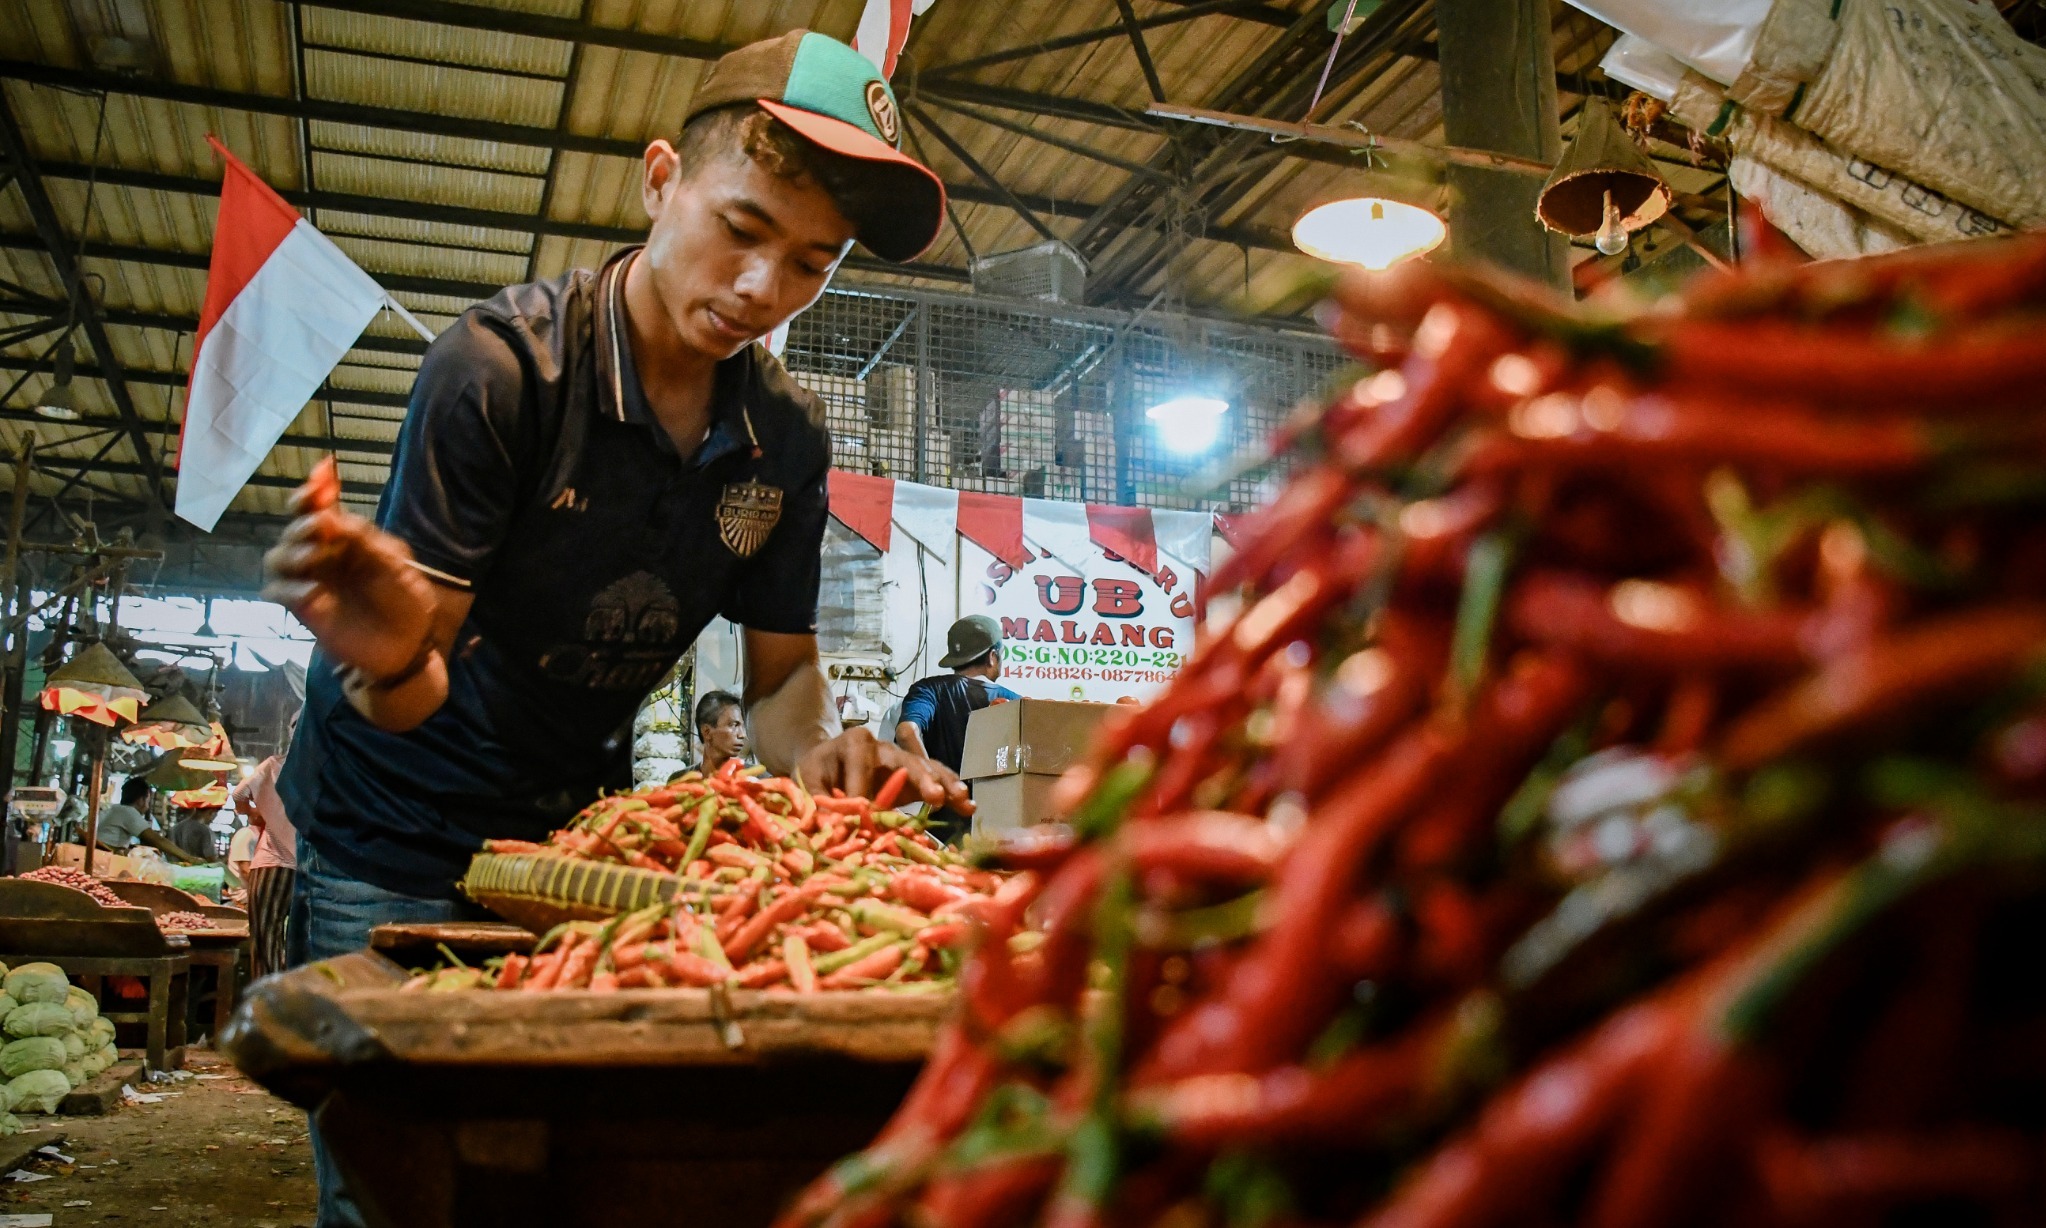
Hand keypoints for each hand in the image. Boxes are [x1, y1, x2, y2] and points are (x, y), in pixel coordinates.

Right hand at [262, 458, 436, 679]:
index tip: (322, 475)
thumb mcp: (396, 565)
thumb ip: (366, 541)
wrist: (409, 646)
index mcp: (346, 539)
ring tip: (314, 555)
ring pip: (277, 557)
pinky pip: (278, 593)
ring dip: (291, 551)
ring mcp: (310, 580)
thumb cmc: (406, 601)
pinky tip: (311, 592)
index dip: (315, 489)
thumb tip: (332, 515)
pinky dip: (288, 589)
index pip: (321, 507)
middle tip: (321, 525)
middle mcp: (323, 555)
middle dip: (303, 522)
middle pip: (295, 528)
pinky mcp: (304, 609)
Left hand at [797, 725, 972, 814]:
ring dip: (944, 785)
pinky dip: (950, 791)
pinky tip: (967, 806)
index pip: (862, 767)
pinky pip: (935, 779)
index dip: (865, 791)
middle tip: (936, 797)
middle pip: (905, 761)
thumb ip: (820, 802)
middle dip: (921, 779)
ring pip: (927, 769)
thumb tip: (832, 828)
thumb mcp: (809, 781)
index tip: (868, 814)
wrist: (827, 762)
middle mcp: (883, 746)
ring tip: (962, 800)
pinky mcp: (914, 775)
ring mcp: (902, 759)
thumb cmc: (818, 772)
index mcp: (855, 742)